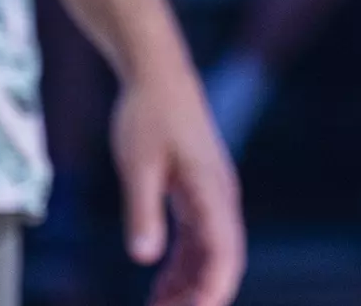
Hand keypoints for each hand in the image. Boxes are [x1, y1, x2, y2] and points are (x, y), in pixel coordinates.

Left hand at [113, 71, 245, 305]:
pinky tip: (158, 291)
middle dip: (200, 297)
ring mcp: (212, 197)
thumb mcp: (137, 165)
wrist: (158, 76)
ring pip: (210, 256)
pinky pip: (197, 243)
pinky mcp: (198, 195)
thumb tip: (143, 258)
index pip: (224, 252)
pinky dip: (181, 270)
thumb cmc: (146, 115)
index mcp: (212, 190)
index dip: (213, 290)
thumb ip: (142, 210)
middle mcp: (220, 197)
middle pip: (222, 261)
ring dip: (189, 288)